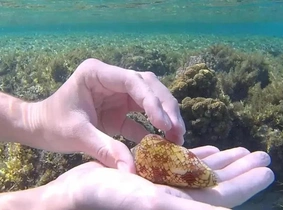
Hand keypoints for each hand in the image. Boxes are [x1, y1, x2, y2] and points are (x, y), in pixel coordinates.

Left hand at [33, 58, 185, 171]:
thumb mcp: (77, 135)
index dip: (152, 101)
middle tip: (178, 130)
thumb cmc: (52, 124)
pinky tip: (162, 142)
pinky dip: (152, 129)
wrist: (40, 127)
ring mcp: (117, 93)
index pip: (133, 81)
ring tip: (176, 136)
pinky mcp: (120, 108)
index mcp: (97, 74)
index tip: (164, 124)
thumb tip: (131, 170)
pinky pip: (141, 116)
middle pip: (148, 87)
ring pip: (150, 99)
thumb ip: (105, 149)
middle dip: (166, 108)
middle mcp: (112, 79)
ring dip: (165, 117)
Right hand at [43, 145, 273, 209]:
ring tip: (245, 150)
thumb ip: (190, 209)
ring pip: (203, 172)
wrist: (74, 194)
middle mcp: (177, 199)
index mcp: (180, 207)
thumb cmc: (105, 198)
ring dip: (225, 160)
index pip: (223, 196)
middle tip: (264, 155)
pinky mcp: (154, 175)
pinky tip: (212, 149)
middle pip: (218, 183)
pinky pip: (182, 164)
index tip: (269, 170)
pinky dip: (198, 155)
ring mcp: (166, 186)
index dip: (247, 184)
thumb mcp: (151, 202)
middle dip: (242, 169)